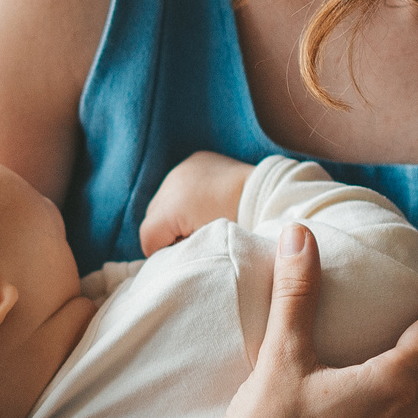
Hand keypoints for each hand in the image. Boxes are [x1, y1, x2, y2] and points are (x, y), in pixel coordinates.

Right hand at [139, 150, 255, 254]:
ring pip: (164, 200)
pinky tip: (206, 203)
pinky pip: (179, 184)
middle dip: (170, 232)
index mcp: (172, 206)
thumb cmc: (241, 229)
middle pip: (153, 217)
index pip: (148, 238)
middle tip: (196, 239)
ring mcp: (182, 168)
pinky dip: (187, 196)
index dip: (165, 252)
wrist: (269, 195)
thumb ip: (179, 255)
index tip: (188, 253)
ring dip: (177, 213)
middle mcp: (170, 182)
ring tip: (203, 220)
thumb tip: (167, 258)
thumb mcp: (206, 249)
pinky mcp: (195, 160)